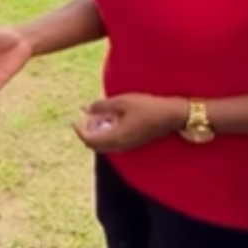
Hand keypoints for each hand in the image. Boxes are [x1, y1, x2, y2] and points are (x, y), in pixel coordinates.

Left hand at [73, 94, 187, 153]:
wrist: (172, 116)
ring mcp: (127, 146)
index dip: (79, 130)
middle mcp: (120, 146)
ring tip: (96, 119)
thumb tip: (86, 108)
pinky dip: (106, 135)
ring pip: (104, 146)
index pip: (89, 140)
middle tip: (84, 119)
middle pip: (95, 146)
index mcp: (115, 137)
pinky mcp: (134, 143)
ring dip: (97, 135)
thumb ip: (102, 105)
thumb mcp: (123, 101)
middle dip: (86, 133)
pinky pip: (113, 144)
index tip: (75, 119)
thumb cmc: (148, 107)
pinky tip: (110, 122)